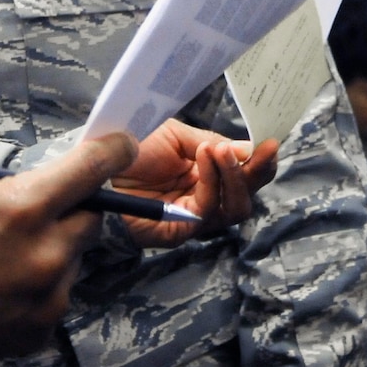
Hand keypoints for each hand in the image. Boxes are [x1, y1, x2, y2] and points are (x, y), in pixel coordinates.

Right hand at [0, 135, 130, 360]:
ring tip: (6, 265)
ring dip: (53, 255)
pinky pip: (55, 297)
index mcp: (23, 207)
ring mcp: (50, 294)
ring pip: (72, 261)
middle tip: (42, 217)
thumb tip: (47, 180)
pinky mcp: (45, 327)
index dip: (112, 152)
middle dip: (73, 212)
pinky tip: (2, 294)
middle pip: (90, 218)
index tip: (121, 145)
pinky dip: (38, 292)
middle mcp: (47, 251)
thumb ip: (10, 187)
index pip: (90, 169)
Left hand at [111, 119, 278, 246]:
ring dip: (234, 176)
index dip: (259, 163)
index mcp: (203, 176)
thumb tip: (249, 149)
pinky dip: (211, 180)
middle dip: (257, 172)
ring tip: (221, 150)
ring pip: (234, 208)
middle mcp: (202, 199)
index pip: (242, 177)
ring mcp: (191, 217)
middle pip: (245, 196)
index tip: (271, 144)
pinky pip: (207, 209)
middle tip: (263, 151)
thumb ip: (211, 144)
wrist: (95, 162)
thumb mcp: (176, 135)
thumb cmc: (129, 147)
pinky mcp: (178, 230)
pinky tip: (206, 157)